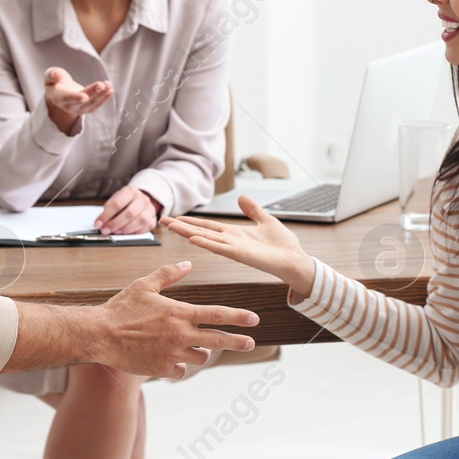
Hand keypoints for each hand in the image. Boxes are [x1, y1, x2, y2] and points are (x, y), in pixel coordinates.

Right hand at [44, 67, 111, 134]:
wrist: (59, 93)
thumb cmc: (54, 82)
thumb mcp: (49, 76)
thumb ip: (52, 75)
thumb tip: (56, 75)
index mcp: (59, 98)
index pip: (68, 98)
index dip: (76, 97)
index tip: (84, 97)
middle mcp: (69, 106)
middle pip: (83, 101)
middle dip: (92, 93)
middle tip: (101, 85)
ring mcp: (79, 109)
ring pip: (92, 104)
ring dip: (101, 95)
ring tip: (108, 84)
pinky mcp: (87, 108)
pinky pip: (97, 105)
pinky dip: (104, 98)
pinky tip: (110, 90)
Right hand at [93, 262, 259, 378]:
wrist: (101, 335)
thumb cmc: (122, 308)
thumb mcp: (145, 285)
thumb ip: (169, 274)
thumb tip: (188, 264)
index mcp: (179, 313)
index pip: (216, 315)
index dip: (238, 317)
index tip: (254, 320)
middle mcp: (180, 335)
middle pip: (218, 340)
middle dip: (238, 341)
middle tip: (250, 342)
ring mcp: (172, 355)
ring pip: (200, 357)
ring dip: (202, 352)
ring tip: (196, 347)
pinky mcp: (162, 369)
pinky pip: (181, 371)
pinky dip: (180, 366)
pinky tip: (172, 359)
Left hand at [96, 186, 160, 235]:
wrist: (140, 202)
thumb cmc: (125, 203)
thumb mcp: (115, 201)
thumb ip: (108, 211)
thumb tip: (100, 224)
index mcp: (130, 191)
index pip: (117, 203)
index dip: (106, 215)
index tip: (98, 224)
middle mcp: (142, 198)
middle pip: (129, 213)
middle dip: (115, 224)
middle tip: (105, 230)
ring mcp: (149, 209)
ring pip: (139, 221)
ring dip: (125, 229)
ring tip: (115, 232)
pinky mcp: (153, 220)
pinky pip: (145, 228)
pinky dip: (134, 232)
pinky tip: (126, 233)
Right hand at [162, 196, 315, 295]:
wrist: (295, 261)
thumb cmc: (283, 246)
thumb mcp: (266, 220)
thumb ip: (253, 210)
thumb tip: (241, 197)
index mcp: (235, 234)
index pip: (207, 226)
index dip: (191, 221)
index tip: (175, 218)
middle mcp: (230, 241)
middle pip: (201, 231)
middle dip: (182, 227)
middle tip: (163, 221)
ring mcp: (234, 248)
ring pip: (206, 238)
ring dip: (189, 233)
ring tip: (172, 226)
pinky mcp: (242, 254)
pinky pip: (221, 247)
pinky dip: (208, 243)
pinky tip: (194, 239)